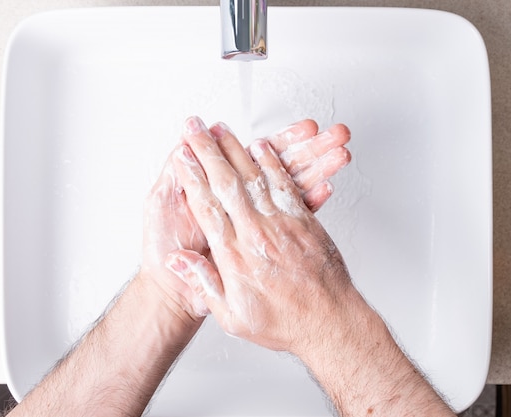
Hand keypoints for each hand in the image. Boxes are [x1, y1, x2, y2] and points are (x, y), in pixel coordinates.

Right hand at [165, 120, 356, 353]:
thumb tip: (179, 261)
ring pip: (255, 177)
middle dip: (208, 151)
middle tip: (195, 128)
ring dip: (236, 149)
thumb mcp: (232, 316)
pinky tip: (262, 146)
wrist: (331, 323)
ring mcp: (282, 224)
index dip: (191, 177)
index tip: (181, 156)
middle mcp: (257, 234)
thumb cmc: (284, 322)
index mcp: (234, 255)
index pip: (206, 206)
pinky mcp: (304, 222)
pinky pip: (286, 184)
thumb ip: (204, 283)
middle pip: (226, 183)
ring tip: (221, 129)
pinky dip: (272, 162)